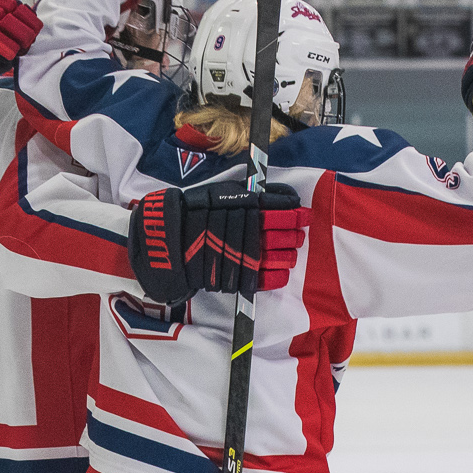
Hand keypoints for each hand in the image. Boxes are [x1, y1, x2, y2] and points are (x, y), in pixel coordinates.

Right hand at [128, 182, 308, 304]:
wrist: (168, 236)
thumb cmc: (199, 210)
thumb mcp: (225, 192)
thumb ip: (256, 195)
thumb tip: (288, 198)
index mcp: (242, 204)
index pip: (278, 210)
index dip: (295, 214)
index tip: (304, 216)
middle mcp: (240, 227)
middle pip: (278, 233)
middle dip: (293, 235)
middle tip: (299, 235)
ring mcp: (236, 252)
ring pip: (272, 256)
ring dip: (287, 255)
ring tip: (291, 253)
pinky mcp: (230, 274)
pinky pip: (260, 279)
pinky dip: (275, 278)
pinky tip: (282, 274)